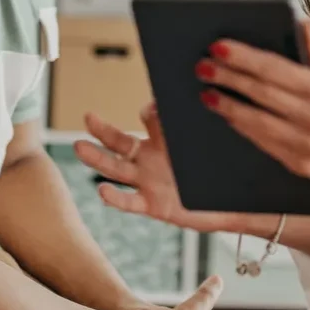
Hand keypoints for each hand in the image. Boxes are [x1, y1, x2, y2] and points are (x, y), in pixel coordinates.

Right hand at [75, 105, 239, 233]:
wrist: (230, 203)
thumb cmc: (222, 169)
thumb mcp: (215, 144)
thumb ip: (210, 126)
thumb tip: (218, 103)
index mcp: (166, 139)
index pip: (151, 118)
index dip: (151, 112)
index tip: (155, 107)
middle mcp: (152, 158)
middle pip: (121, 141)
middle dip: (103, 130)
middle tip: (88, 116)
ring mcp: (149, 181)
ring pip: (117, 169)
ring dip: (97, 158)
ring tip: (79, 147)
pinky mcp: (152, 205)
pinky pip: (130, 202)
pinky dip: (116, 198)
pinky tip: (102, 192)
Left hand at [197, 18, 309, 200]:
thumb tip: (304, 22)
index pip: (275, 69)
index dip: (244, 58)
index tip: (219, 48)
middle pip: (262, 94)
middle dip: (228, 79)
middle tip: (203, 68)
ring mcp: (308, 144)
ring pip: (258, 122)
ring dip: (228, 107)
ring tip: (208, 93)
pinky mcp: (301, 165)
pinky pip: (264, 144)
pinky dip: (243, 129)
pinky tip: (228, 116)